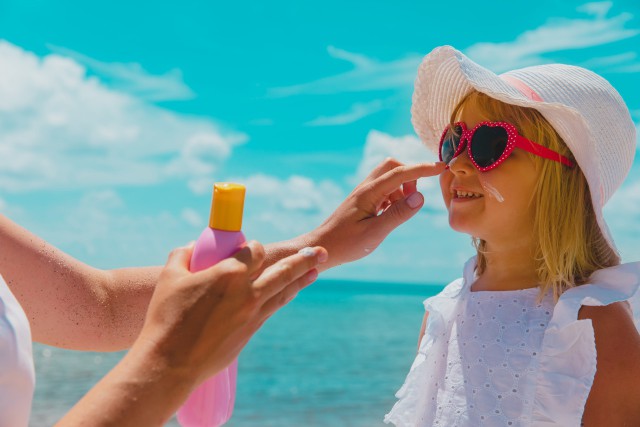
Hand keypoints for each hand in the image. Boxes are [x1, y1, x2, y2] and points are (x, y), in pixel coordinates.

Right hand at [135, 241, 327, 385]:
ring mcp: (252, 313)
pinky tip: (290, 292)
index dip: (254, 247)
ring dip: (301, 278)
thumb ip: (183, 255)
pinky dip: (284, 297)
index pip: (254, 251)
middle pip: (282, 270)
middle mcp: (246, 292)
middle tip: (320, 252)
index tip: (253, 247)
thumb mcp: (169, 277)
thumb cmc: (165, 317)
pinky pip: (273, 308)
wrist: (171, 362)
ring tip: (316, 270)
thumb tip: (193, 245)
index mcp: (228, 273)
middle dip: (303, 260)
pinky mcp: (250, 330)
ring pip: (283, 291)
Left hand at [307, 158, 444, 269]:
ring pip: (389, 177)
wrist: (322, 247)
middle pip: (393, 166)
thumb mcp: (375, 232)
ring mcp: (363, 193)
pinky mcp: (363, 201)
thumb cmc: (346, 244)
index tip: (442, 167)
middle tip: (413, 199)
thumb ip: (398, 214)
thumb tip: (420, 197)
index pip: (400, 173)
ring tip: (396, 214)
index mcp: (369, 193)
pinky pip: (383, 189)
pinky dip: (393, 197)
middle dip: (410, 176)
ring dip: (401, 189)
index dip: (423, 169)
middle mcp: (365, 188)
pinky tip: (388, 216)